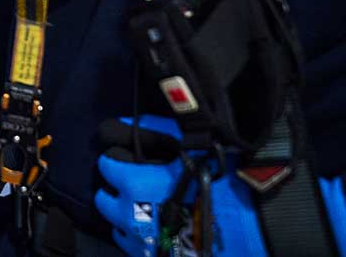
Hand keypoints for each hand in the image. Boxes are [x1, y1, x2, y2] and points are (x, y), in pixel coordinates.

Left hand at [93, 116, 263, 256]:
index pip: (107, 167)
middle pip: (105, 201)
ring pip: (118, 229)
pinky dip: (140, 239)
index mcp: (137, 186)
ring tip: (144, 207)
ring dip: (125, 216)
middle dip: (116, 190)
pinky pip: (136, 250)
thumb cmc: (229, 183)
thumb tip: (134, 125)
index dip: (116, 160)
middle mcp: (135, 218)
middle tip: (133, 183)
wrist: (263, 229)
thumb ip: (159, 133)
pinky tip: (157, 229)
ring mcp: (146, 245)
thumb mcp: (194, 148)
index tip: (126, 158)